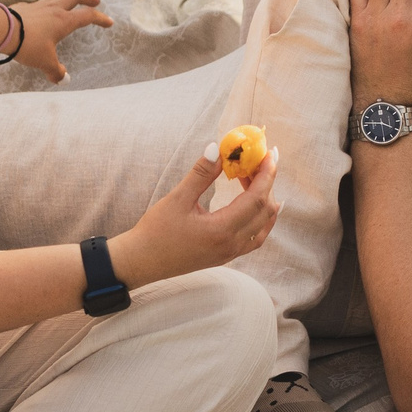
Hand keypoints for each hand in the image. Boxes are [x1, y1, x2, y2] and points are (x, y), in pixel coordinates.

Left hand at [10, 0, 114, 83]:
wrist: (1, 30)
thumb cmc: (28, 45)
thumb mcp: (44, 62)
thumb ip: (55, 71)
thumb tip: (61, 79)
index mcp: (64, 21)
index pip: (88, 16)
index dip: (101, 18)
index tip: (109, 22)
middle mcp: (54, 9)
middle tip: (95, 1)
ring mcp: (38, 5)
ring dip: (67, 0)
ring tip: (68, 6)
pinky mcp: (24, 7)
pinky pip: (40, 4)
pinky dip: (47, 8)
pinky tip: (42, 16)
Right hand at [110, 148, 279, 285]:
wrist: (141, 262)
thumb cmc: (155, 232)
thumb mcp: (177, 199)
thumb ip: (201, 174)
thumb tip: (217, 148)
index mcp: (221, 230)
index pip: (257, 199)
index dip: (267, 174)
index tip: (270, 153)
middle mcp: (232, 245)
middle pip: (265, 211)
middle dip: (267, 182)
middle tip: (258, 160)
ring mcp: (231, 253)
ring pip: (263, 225)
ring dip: (265, 199)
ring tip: (254, 176)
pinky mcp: (226, 256)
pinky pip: (256, 237)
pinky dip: (261, 217)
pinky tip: (254, 203)